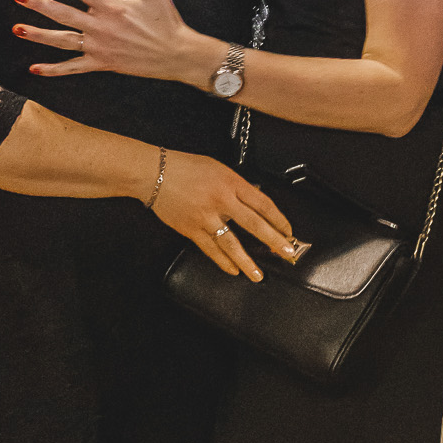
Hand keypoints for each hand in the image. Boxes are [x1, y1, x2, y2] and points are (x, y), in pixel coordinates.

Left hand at [12, 0, 213, 84]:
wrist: (177, 54)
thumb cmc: (167, 21)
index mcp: (112, 7)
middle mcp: (100, 28)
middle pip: (63, 14)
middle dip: (39, 4)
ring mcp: (99, 48)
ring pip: (62, 41)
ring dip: (38, 35)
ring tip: (17, 28)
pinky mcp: (102, 64)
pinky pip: (74, 67)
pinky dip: (54, 70)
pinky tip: (34, 68)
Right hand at [152, 150, 301, 280]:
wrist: (154, 173)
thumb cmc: (185, 167)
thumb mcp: (218, 169)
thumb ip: (237, 186)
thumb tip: (255, 200)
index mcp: (231, 183)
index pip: (263, 204)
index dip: (279, 219)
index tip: (288, 230)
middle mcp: (221, 200)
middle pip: (254, 224)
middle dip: (274, 241)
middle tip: (287, 253)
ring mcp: (205, 217)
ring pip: (231, 243)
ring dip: (247, 261)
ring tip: (257, 275)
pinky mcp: (191, 229)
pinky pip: (210, 249)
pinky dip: (222, 261)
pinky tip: (232, 270)